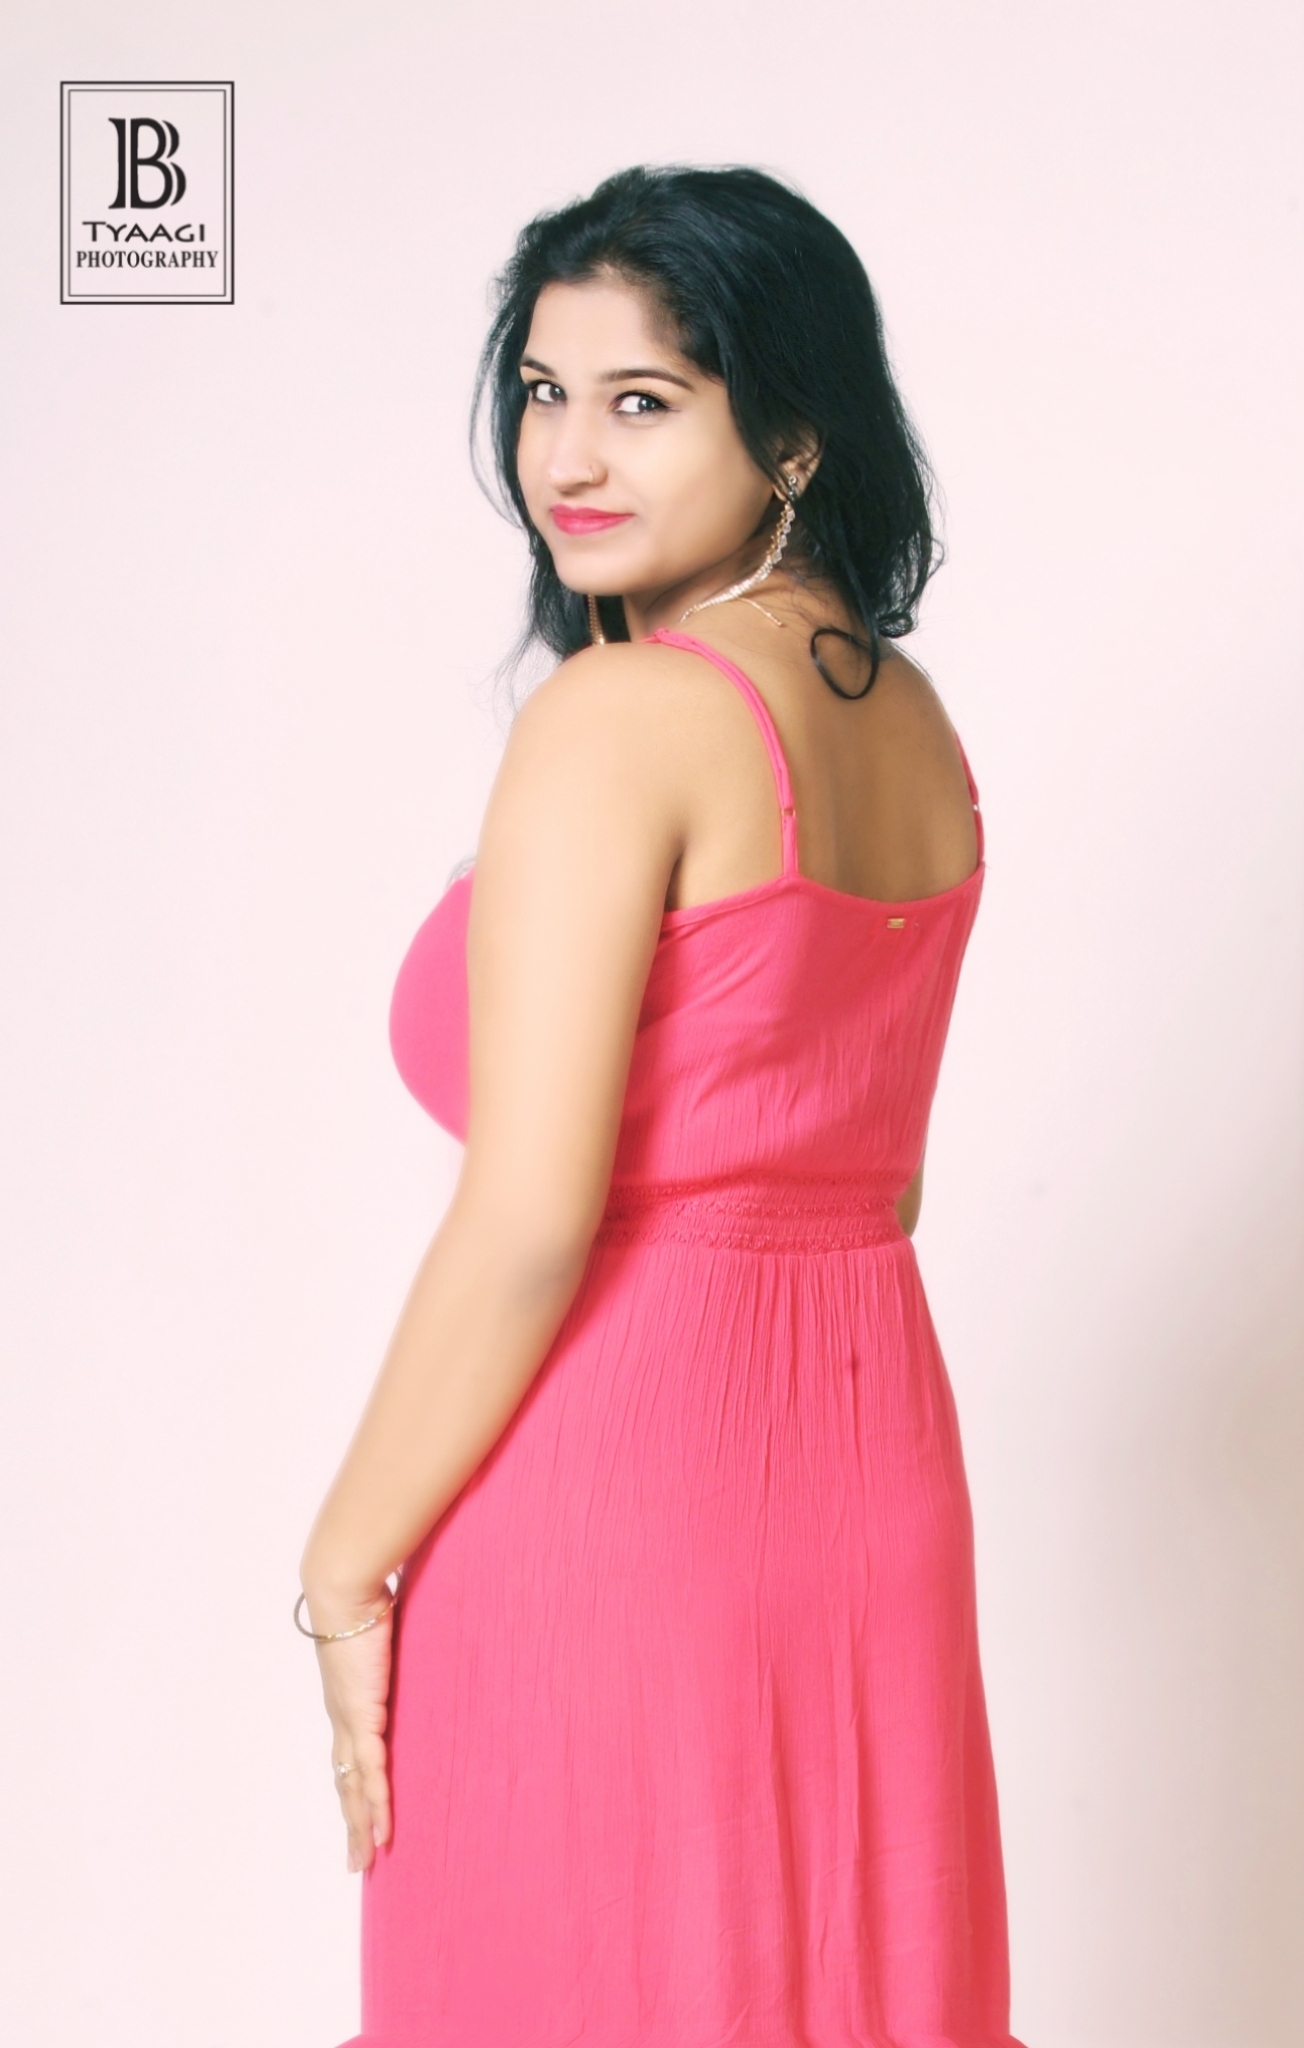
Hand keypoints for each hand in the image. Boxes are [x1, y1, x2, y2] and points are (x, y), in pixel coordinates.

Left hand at [303, 1589, 394, 1872]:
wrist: (344, 1590)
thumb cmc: (364, 1600)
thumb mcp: (385, 1632)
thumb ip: (396, 1644)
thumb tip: (412, 1633)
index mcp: (347, 1701)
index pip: (348, 1757)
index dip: (353, 1790)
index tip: (358, 1818)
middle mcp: (343, 1718)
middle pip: (346, 1784)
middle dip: (352, 1823)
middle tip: (357, 1862)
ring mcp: (350, 1722)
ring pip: (355, 1788)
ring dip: (360, 1826)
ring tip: (365, 1861)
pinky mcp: (363, 1717)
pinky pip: (373, 1773)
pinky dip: (377, 1805)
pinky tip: (383, 1831)